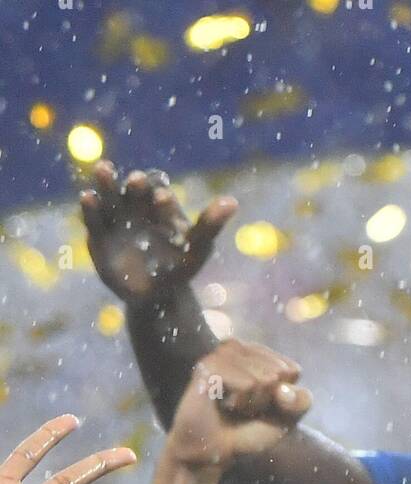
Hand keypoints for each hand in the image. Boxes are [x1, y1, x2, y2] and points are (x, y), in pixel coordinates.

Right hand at [81, 162, 236, 303]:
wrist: (154, 297)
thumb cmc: (178, 268)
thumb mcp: (196, 249)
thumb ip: (209, 226)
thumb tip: (233, 201)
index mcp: (159, 203)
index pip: (159, 191)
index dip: (160, 195)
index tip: (164, 200)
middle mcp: (135, 204)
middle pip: (132, 187)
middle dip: (134, 183)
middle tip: (138, 181)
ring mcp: (114, 217)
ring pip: (109, 194)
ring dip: (106, 182)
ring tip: (104, 170)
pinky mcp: (98, 234)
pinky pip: (93, 218)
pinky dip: (90, 207)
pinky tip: (88, 197)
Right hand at [167, 339, 312, 474]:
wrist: (214, 452)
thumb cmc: (247, 432)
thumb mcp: (286, 419)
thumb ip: (301, 401)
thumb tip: (283, 389)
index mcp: (258, 355)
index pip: (292, 370)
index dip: (284, 397)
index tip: (263, 406)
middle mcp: (239, 349)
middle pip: (279, 371)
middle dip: (267, 398)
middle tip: (245, 409)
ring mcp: (221, 355)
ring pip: (261, 376)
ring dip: (253, 400)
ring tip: (235, 407)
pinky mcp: (207, 367)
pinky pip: (244, 382)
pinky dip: (241, 400)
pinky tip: (226, 405)